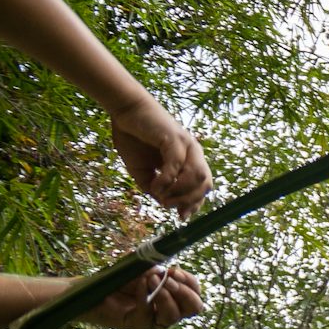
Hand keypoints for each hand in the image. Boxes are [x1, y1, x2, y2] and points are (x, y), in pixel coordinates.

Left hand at [86, 261, 203, 328]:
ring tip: (152, 280)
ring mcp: (153, 321)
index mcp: (173, 297)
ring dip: (165, 296)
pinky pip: (148, 315)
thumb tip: (167, 271)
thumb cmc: (116, 279)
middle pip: (194, 308)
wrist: (89, 290)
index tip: (176, 270)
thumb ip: (156, 269)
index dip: (191, 283)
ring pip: (174, 315)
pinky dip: (145, 298)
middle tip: (169, 277)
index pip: (195, 293)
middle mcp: (167, 311)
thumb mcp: (140, 270)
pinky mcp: (137, 326)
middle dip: (184, 292)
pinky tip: (139, 285)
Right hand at [108, 95, 209, 212]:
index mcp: (189, 161)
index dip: (194, 204)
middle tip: (169, 206)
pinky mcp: (175, 139)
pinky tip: (156, 187)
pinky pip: (177, 165)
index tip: (181, 217)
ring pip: (197, 176)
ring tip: (161, 197)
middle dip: (189, 201)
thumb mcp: (142, 170)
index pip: (202, 187)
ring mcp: (187, 146)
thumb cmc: (133, 138)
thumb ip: (154, 187)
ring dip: (181, 192)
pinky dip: (168, 180)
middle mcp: (193, 153)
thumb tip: (163, 203)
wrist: (124, 111)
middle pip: (205, 184)